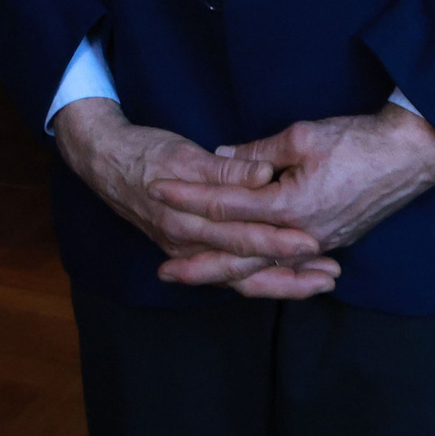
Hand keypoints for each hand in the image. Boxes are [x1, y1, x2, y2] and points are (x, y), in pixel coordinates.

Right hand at [53, 98, 338, 300]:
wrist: (104, 161)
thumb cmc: (144, 153)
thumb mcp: (183, 154)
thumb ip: (225, 169)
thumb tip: (262, 174)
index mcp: (187, 224)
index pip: (241, 239)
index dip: (279, 242)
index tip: (314, 242)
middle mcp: (188, 247)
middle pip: (246, 273)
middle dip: (291, 276)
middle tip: (330, 276)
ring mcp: (188, 253)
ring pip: (241, 280)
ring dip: (282, 282)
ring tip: (321, 281)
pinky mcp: (190, 250)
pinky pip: (230, 274)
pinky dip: (261, 277)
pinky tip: (287, 275)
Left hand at [151, 104, 434, 277]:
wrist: (410, 155)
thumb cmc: (357, 141)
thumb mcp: (301, 136)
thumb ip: (257, 155)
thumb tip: (221, 159)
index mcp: (289, 207)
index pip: (226, 205)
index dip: (189, 198)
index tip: (157, 191)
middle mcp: (301, 235)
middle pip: (239, 257)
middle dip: (198, 264)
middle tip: (163, 271)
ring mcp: (318, 244)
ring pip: (264, 270)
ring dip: (227, 275)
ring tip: (195, 279)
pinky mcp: (331, 242)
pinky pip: (288, 268)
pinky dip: (264, 275)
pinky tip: (245, 278)